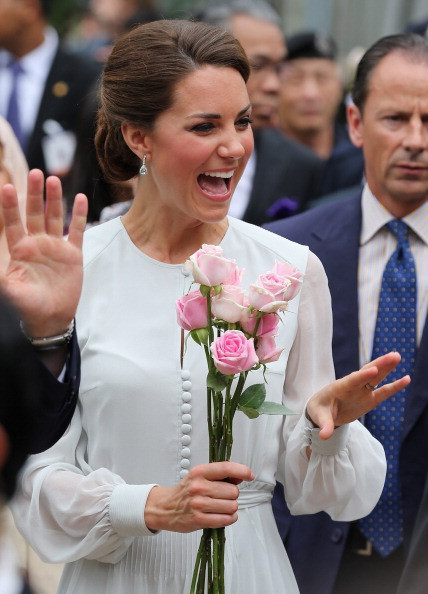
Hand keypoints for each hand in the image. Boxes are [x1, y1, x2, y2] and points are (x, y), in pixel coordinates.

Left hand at [0, 169, 86, 336]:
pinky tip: (80, 198)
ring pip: (55, 217)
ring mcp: (55, 247)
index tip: (8, 187)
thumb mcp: (10, 290)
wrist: (52, 317)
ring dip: (54, 199)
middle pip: (34, 213)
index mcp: (20, 249)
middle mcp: (37, 244)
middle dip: (34, 194)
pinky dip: (79, 215)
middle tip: (36, 173)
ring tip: (54, 180)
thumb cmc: (28, 306)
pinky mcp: (73, 254)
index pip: (13, 222)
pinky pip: (77, 230)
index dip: (10, 206)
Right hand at [144, 461, 253, 532]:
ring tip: (222, 507)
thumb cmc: (185, 491)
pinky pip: (225, 519)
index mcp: (200, 472)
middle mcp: (199, 487)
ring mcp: (199, 504)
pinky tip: (223, 515)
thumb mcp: (199, 476)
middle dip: (232, 494)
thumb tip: (240, 477)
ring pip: (232, 506)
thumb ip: (219, 475)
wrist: (165, 507)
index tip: (250, 475)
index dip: (242, 471)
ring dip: (231, 508)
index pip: (226, 468)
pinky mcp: (199, 520)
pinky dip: (229, 518)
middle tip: (223, 496)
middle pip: (233, 491)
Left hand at [306, 351, 410, 439]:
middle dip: (379, 364)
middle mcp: (352, 386)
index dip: (362, 376)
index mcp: (339, 387)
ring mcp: (361, 391)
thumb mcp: (318, 416)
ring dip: (386, 367)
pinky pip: (383, 392)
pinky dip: (393, 386)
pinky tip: (406, 379)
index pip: (352, 380)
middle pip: (367, 373)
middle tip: (393, 356)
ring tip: (397, 356)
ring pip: (376, 378)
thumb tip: (324, 436)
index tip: (373, 370)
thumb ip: (324, 425)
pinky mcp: (368, 399)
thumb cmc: (319, 410)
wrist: (323, 410)